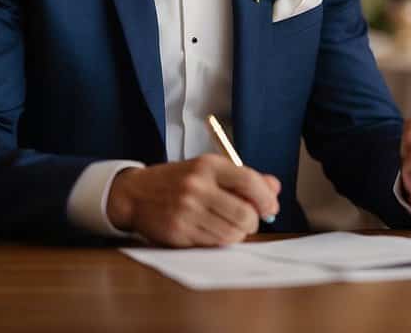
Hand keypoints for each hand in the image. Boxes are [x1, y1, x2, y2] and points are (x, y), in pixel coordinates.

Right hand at [106, 155, 281, 247]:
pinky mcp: (178, 232)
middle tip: (250, 221)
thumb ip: (244, 178)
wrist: (136, 193)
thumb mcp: (210, 169)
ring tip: (229, 225)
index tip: (271, 208)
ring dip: (237, 233)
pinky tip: (212, 230)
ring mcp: (186, 211)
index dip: (266, 198)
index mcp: (208, 166)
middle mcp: (197, 187)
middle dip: (253, 221)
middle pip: (244, 213)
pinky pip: (213, 244)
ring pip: (231, 233)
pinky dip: (219, 241)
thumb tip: (274, 189)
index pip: (249, 182)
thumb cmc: (179, 180)